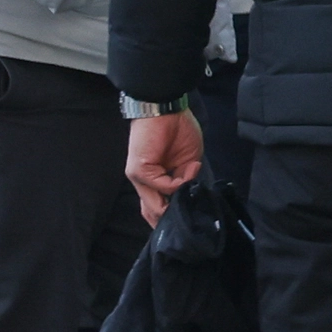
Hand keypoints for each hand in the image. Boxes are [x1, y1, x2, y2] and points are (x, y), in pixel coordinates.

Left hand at [126, 106, 203, 226]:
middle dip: (171, 218)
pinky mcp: (139, 171)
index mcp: (154, 181)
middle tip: (190, 217)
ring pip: (155, 204)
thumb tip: (185, 193)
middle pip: (152, 213)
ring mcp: (139, 178)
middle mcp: (143, 183)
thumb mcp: (187, 161)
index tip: (187, 222)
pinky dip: (179, 181)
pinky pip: (161, 186)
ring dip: (178, 198)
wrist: (165, 109)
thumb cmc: (177, 130)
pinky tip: (190, 167)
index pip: (156, 208)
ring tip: (192, 183)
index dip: (170, 218)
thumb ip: (183, 181)